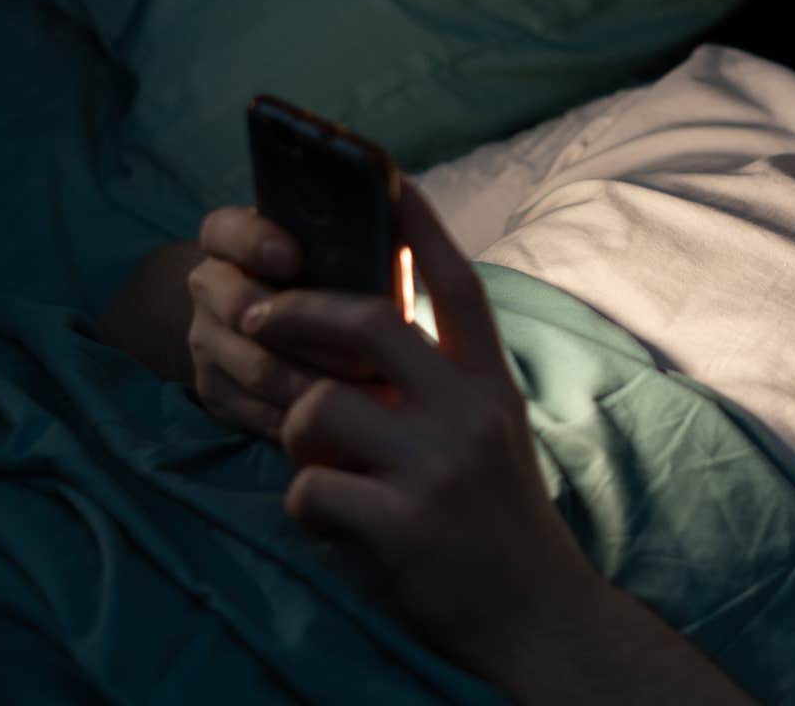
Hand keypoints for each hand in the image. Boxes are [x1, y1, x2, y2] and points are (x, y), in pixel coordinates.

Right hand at [185, 206, 381, 439]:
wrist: (282, 331)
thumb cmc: (331, 278)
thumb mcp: (340, 251)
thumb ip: (360, 234)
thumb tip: (406, 208)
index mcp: (235, 241)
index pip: (223, 230)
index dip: (254, 242)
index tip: (294, 257)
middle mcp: (211, 287)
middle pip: (241, 308)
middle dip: (310, 333)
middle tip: (369, 355)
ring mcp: (207, 342)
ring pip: (257, 368)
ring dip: (318, 382)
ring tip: (375, 392)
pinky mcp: (215, 392)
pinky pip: (258, 412)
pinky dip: (307, 420)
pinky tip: (352, 424)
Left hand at [250, 178, 606, 674]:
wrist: (541, 620)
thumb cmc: (501, 527)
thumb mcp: (490, 439)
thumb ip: (441, 388)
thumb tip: (368, 334)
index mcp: (489, 387)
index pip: (456, 286)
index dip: (421, 227)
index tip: (388, 175)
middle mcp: (469, 414)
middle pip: (372, 324)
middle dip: (299, 313)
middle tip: (254, 317)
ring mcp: (437, 467)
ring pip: (322, 407)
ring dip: (295, 430)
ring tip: (316, 464)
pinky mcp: (403, 524)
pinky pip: (310, 490)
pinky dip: (304, 506)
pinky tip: (333, 525)